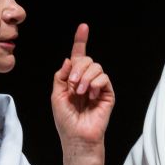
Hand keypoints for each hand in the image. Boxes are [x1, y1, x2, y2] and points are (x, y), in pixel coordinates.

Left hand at [52, 23, 114, 147]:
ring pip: (96, 67)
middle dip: (78, 68)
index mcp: (73, 80)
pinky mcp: (108, 94)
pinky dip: (96, 83)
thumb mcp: (56, 95)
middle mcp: (86, 81)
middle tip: (73, 84)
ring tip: (81, 92)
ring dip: (85, 77)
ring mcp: (98, 87)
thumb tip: (70, 59)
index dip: (80, 41)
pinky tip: (91, 95)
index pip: (78, 57)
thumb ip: (61, 76)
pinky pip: (104, 78)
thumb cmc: (66, 121)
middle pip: (87, 60)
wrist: (77, 136)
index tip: (83, 27)